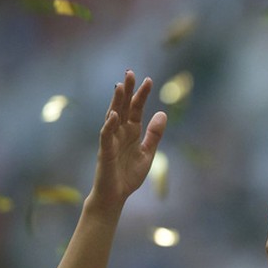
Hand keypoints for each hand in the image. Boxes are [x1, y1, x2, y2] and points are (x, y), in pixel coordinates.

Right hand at [90, 71, 166, 208]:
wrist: (116, 195)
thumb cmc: (129, 174)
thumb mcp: (148, 153)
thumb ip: (154, 134)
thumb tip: (163, 113)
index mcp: (132, 131)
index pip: (136, 108)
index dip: (142, 95)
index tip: (149, 80)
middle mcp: (120, 132)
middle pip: (124, 107)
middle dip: (127, 90)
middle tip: (131, 72)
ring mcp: (111, 140)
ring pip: (112, 116)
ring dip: (116, 101)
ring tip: (120, 86)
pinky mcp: (105, 151)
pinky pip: (106, 136)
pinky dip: (109, 125)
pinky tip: (114, 115)